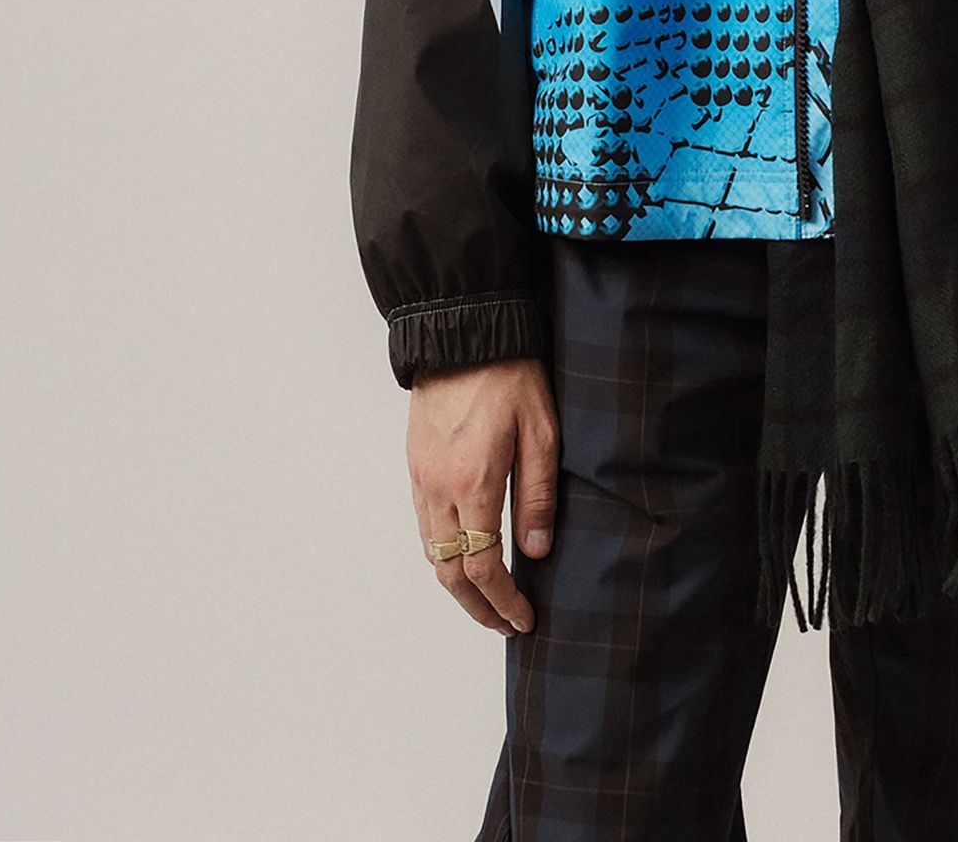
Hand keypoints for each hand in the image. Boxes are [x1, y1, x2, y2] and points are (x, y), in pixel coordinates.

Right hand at [407, 357, 558, 634]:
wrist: (463, 333)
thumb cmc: (510, 375)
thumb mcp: (542, 432)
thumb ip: (538, 495)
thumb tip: (536, 552)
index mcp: (473, 484)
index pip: (481, 568)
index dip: (503, 602)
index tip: (523, 619)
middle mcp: (439, 489)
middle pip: (448, 574)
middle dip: (476, 608)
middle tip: (504, 624)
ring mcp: (421, 478)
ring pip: (430, 553)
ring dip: (456, 586)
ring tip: (487, 599)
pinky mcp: (415, 465)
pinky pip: (423, 526)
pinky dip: (441, 553)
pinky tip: (463, 555)